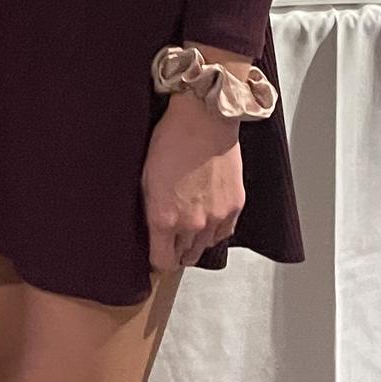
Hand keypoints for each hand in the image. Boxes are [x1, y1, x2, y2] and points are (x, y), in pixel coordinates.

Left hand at [142, 90, 245, 275]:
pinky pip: (224, 233)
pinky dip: (215, 230)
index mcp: (164, 219)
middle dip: (176, 250)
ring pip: (204, 247)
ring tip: (190, 223)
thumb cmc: (170, 142)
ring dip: (196, 241)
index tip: (157, 253)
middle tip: (172, 237)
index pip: (162, 261)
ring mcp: (216, 217)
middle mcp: (192, 224)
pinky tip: (208, 216)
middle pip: (184, 257)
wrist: (203, 120)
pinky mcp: (235, 206)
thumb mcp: (146, 178)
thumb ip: (150, 211)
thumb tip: (153, 232)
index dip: (158, 259)